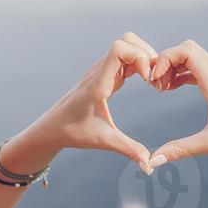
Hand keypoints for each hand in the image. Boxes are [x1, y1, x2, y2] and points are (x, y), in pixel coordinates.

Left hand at [25, 33, 155, 169]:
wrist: (52, 128)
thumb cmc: (74, 132)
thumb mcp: (104, 141)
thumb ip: (128, 150)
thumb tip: (149, 166)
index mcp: (98, 82)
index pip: (119, 48)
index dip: (140, 58)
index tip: (148, 80)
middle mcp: (99, 71)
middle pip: (128, 41)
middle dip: (147, 55)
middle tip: (155, 80)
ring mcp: (102, 70)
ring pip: (128, 46)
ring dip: (144, 58)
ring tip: (152, 81)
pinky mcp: (105, 74)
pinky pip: (126, 58)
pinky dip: (139, 64)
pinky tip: (146, 82)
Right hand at [146, 38, 207, 182]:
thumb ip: (179, 150)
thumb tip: (152, 162)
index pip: (187, 51)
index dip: (165, 59)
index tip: (154, 82)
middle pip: (187, 49)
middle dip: (166, 61)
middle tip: (155, 86)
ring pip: (193, 57)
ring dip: (173, 67)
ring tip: (161, 89)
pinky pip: (199, 68)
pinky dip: (182, 73)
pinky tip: (172, 89)